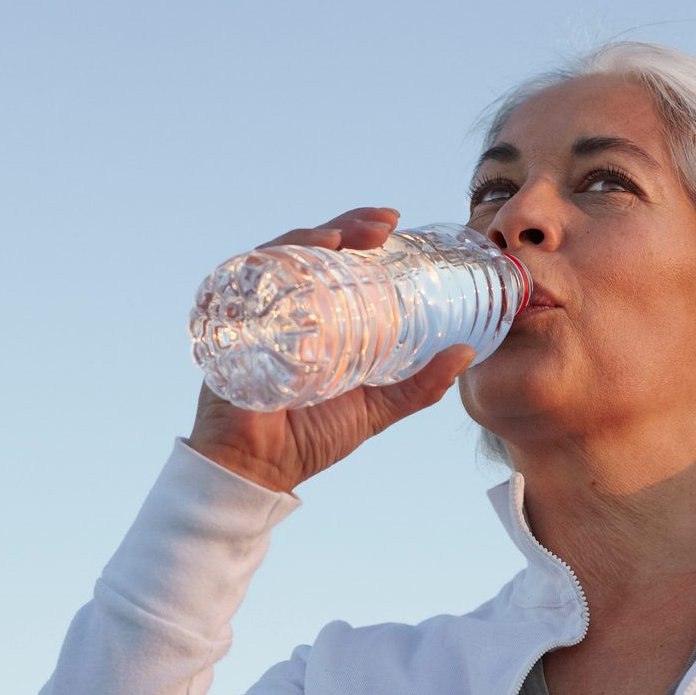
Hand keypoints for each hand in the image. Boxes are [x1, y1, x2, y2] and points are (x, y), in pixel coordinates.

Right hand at [184, 207, 478, 493]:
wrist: (261, 470)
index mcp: (319, 317)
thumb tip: (467, 354)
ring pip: (279, 257)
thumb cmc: (312, 438)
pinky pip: (242, 285)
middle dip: (345, 226)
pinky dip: (267, 266)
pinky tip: (294, 259)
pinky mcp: (228, 327)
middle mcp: (286, 307)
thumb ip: (420, 386)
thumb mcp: (378, 407)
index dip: (360, 233)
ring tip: (342, 237)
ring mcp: (255, 313)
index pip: (337, 260)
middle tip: (383, 226)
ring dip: (309, 238)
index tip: (393, 224)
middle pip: (311, 249)